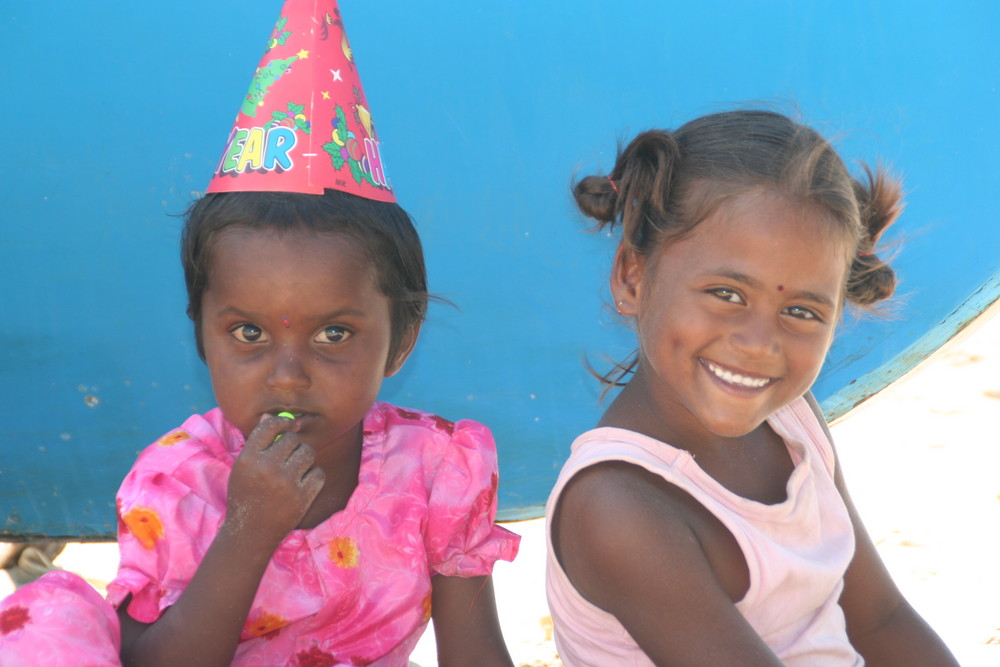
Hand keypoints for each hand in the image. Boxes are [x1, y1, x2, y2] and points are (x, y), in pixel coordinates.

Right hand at [223, 414, 325, 548]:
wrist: (251, 532)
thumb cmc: (247, 495)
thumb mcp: (243, 468)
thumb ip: (257, 443)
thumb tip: (269, 416)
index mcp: (248, 458)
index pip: (270, 426)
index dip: (283, 422)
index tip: (290, 425)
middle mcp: (267, 468)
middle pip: (292, 439)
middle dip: (294, 445)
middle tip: (289, 458)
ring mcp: (286, 483)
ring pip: (308, 453)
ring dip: (305, 459)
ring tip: (295, 471)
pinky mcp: (302, 496)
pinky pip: (318, 473)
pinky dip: (313, 477)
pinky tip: (302, 484)